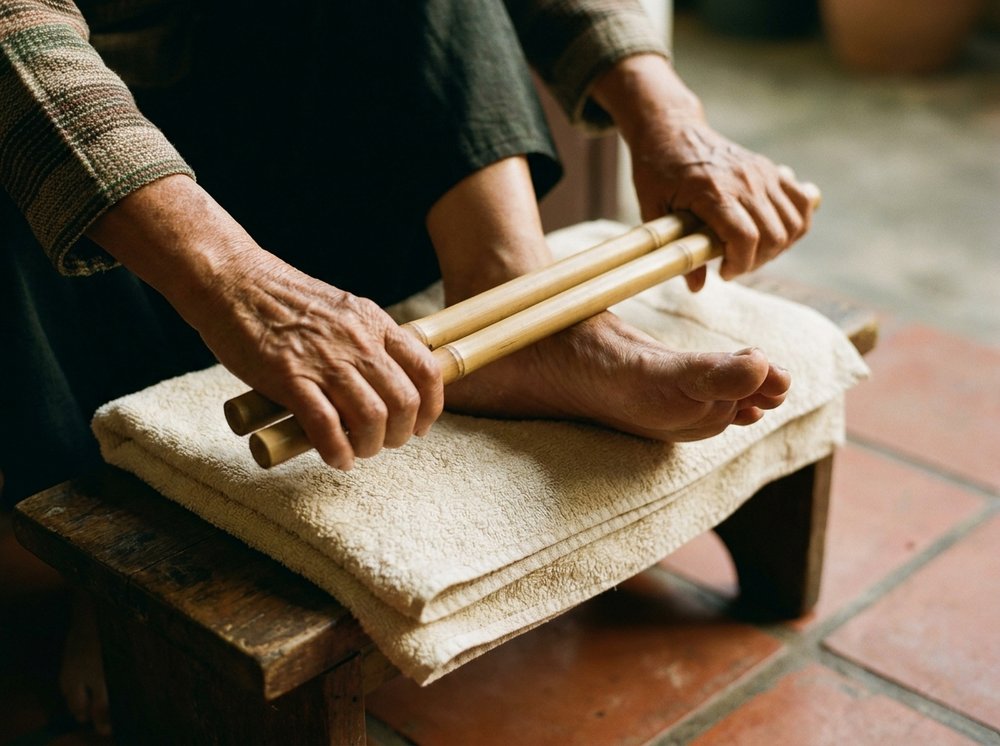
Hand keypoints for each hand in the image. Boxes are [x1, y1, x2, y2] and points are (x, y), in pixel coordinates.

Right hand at [199, 253, 443, 468]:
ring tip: (358, 451)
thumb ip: (365, 340)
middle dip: (401, 434)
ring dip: (371, 446)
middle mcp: (357, 341)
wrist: (232, 281)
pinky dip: (337, 452)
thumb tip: (383, 381)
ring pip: (372, 418)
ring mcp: (324, 360)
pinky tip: (336, 459)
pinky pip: (327, 427)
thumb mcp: (341, 310)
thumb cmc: (282, 300)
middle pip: (404, 402)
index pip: (426, 369)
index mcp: (373, 322)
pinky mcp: (289, 378)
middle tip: (384, 442)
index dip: (431, 406)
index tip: (420, 425)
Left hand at [629, 116, 813, 290]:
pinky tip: (774, 233)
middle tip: (733, 265)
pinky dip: (796, 224)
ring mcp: (762, 173)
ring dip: (778, 247)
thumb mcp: (653, 210)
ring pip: (794, 222)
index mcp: (713, 191)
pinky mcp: (771, 169)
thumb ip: (675, 249)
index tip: (723, 273)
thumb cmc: (656, 170)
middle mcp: (745, 181)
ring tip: (751, 251)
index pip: (745, 237)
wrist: (672, 130)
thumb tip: (697, 288)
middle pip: (774, 235)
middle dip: (756, 261)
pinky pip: (801, 202)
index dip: (740, 264)